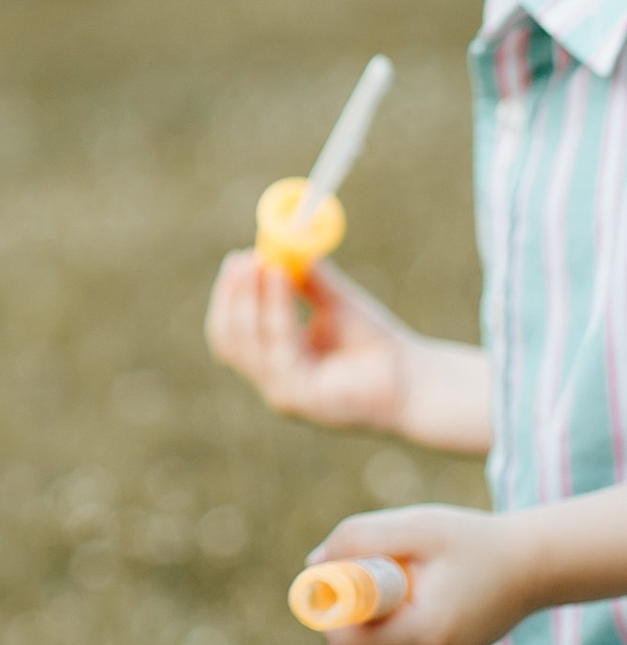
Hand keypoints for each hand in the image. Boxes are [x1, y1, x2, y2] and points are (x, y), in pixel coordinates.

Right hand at [204, 251, 420, 432]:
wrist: (414, 380)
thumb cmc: (377, 346)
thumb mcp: (336, 303)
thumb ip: (308, 280)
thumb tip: (283, 243)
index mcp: (277, 363)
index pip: (233, 332)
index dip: (230, 296)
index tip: (239, 258)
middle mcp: (274, 381)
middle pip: (229, 339)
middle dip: (232, 296)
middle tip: (245, 258)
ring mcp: (284, 394)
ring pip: (248, 344)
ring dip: (250, 298)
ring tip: (265, 263)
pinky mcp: (302, 401)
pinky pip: (279, 350)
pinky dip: (276, 311)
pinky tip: (282, 281)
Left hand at [299, 503, 541, 644]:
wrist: (530, 568)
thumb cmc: (472, 541)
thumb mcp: (414, 527)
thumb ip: (357, 539)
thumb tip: (313, 565)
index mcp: (424, 636)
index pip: (344, 644)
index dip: (329, 606)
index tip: (340, 569)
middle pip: (351, 644)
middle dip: (349, 603)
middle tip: (380, 564)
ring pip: (369, 643)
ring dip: (370, 607)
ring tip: (410, 574)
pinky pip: (389, 642)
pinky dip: (389, 614)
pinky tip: (420, 589)